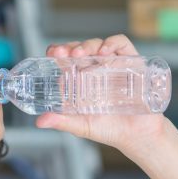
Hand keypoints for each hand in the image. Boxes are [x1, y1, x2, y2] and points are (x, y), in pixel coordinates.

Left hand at [34, 34, 167, 152]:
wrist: (138, 135)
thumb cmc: (109, 130)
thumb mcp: (81, 126)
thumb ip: (62, 122)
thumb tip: (40, 121)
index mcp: (81, 80)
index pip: (66, 59)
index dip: (58, 52)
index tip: (52, 53)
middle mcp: (95, 70)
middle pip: (80, 49)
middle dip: (70, 47)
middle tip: (62, 53)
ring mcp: (113, 65)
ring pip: (97, 45)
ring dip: (87, 45)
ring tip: (80, 54)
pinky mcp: (131, 63)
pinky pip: (122, 45)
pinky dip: (112, 43)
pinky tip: (104, 51)